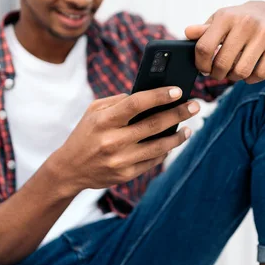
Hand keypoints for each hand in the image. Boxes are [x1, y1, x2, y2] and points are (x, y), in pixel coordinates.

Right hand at [50, 88, 199, 193]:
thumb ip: (118, 101)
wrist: (70, 169)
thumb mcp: (94, 111)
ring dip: (178, 136)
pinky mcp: (126, 175)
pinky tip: (174, 141)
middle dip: (178, 113)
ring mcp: (120, 160)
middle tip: (195, 105)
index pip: (136, 103)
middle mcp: (112, 141)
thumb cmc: (86, 133)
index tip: (178, 90)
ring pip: (159, 146)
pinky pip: (153, 161)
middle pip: (153, 125)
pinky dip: (166, 150)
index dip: (159, 96)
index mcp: (103, 120)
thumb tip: (149, 95)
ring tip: (190, 127)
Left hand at [184, 1, 264, 83]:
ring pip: (242, 72)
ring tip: (232, 72)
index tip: (204, 68)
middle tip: (218, 73)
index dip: (201, 64)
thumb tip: (188, 33)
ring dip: (233, 78)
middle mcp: (246, 23)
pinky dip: (251, 79)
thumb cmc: (238, 19)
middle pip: (223, 63)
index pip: (205, 48)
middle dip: (217, 74)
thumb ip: (203, 29)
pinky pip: (261, 74)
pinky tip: (247, 73)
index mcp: (226, 17)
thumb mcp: (220, 19)